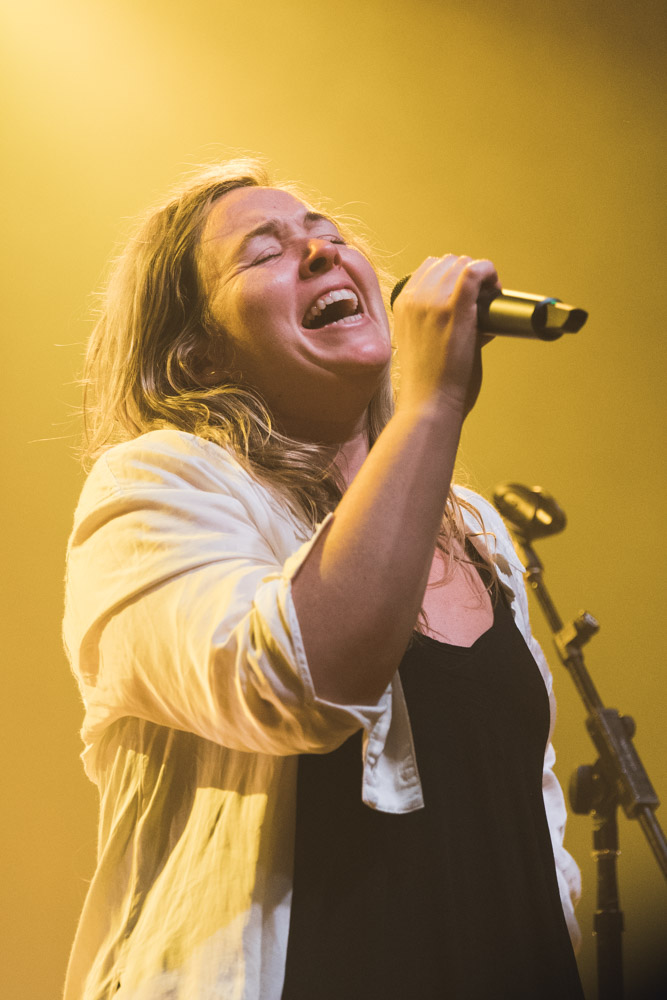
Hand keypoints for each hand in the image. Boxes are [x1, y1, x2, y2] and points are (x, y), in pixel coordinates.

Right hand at [392, 255, 499, 417]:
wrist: (428, 405)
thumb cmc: (430, 385)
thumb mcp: (423, 344)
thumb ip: (442, 325)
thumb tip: (478, 317)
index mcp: (402, 305)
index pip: (429, 269)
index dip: (452, 277)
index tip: (467, 297)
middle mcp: (414, 298)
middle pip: (447, 263)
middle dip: (467, 275)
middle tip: (483, 300)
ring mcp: (433, 301)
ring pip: (462, 263)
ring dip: (481, 275)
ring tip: (491, 299)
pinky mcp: (454, 307)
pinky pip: (476, 271)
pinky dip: (490, 274)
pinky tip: (496, 290)